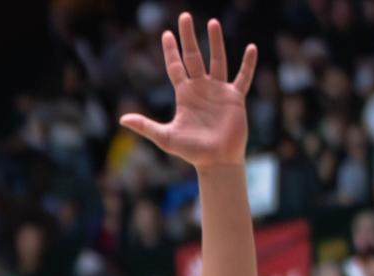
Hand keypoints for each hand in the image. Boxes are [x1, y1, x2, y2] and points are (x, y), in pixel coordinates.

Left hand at [119, 15, 257, 170]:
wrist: (215, 161)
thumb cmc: (191, 151)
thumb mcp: (165, 137)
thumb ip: (145, 126)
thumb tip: (122, 119)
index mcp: (185, 94)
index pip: (176, 67)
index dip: (170, 51)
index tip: (166, 34)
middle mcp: (201, 88)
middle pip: (194, 56)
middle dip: (189, 37)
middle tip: (185, 16)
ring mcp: (219, 91)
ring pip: (217, 60)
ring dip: (216, 42)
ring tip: (213, 22)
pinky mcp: (235, 98)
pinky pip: (243, 77)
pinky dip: (248, 64)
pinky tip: (251, 48)